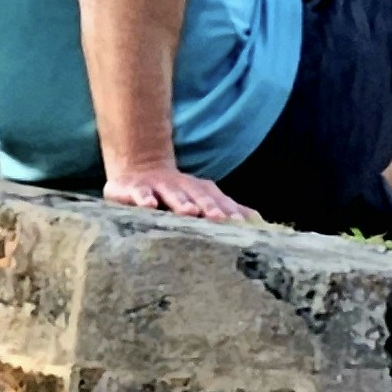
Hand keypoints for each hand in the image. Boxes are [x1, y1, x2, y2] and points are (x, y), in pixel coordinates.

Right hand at [103, 166, 262, 223]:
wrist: (138, 168)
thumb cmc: (175, 193)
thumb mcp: (200, 198)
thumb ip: (226, 208)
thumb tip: (258, 221)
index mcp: (199, 191)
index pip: (218, 201)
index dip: (230, 211)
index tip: (243, 223)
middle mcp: (182, 186)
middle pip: (198, 196)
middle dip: (209, 207)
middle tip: (220, 219)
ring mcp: (157, 186)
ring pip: (172, 194)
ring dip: (181, 202)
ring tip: (189, 212)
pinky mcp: (132, 188)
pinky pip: (139, 193)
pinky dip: (144, 198)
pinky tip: (149, 206)